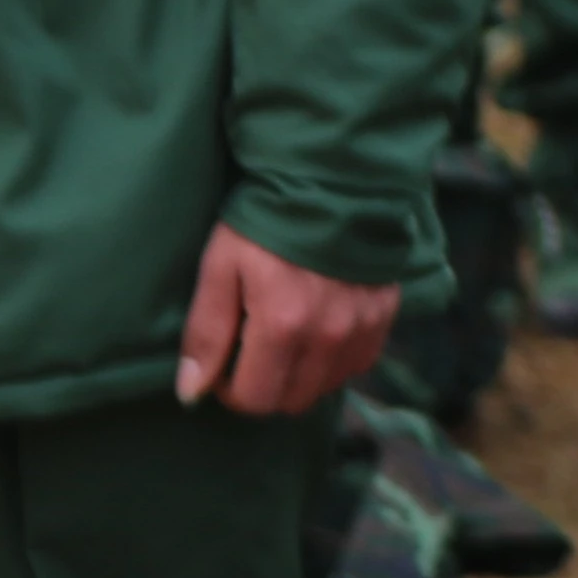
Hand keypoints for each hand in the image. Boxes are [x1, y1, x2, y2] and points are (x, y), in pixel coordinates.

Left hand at [175, 223, 395, 414]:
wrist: (334, 177)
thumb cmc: (266, 221)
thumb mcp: (221, 267)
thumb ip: (207, 333)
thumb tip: (191, 393)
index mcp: (283, 325)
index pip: (253, 399)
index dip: (228, 388)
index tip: (224, 360)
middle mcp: (329, 336)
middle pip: (291, 401)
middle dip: (264, 385)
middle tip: (252, 350)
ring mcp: (363, 326)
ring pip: (326, 387)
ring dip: (300, 375)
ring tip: (286, 338)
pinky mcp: (386, 313)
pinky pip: (359, 363)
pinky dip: (335, 359)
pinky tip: (320, 330)